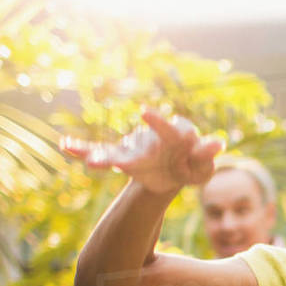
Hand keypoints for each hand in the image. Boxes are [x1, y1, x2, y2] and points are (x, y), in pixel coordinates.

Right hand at [62, 109, 222, 194]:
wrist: (172, 172)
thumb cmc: (193, 165)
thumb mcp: (203, 166)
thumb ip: (207, 155)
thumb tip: (219, 144)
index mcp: (176, 135)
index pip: (171, 129)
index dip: (159, 122)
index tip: (143, 113)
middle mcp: (152, 138)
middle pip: (142, 141)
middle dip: (133, 142)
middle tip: (121, 138)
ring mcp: (135, 149)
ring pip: (118, 152)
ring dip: (103, 157)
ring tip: (92, 163)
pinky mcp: (123, 160)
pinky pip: (102, 154)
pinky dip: (84, 150)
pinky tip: (67, 146)